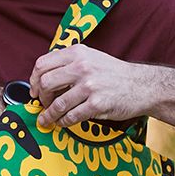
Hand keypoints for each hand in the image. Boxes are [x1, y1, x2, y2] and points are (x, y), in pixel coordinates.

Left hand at [28, 45, 155, 127]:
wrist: (142, 85)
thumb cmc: (113, 73)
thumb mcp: (90, 57)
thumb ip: (68, 63)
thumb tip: (42, 78)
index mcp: (77, 53)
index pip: (42, 64)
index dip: (33, 80)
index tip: (34, 90)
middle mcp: (82, 67)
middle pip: (45, 83)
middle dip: (41, 97)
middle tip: (44, 104)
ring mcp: (90, 86)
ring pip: (57, 104)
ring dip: (49, 115)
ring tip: (48, 119)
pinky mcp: (97, 104)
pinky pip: (71, 116)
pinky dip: (64, 122)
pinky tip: (64, 122)